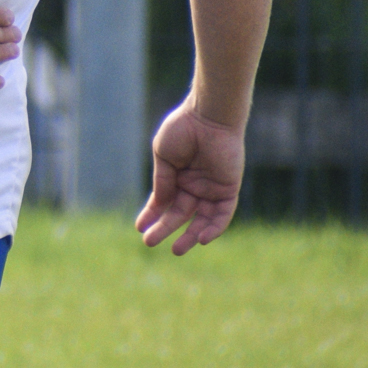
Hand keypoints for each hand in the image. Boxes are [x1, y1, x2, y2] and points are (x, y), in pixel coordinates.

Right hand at [138, 101, 244, 254]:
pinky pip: (222, 214)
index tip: (139, 227)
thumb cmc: (182, 129)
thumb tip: (160, 206)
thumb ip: (163, 182)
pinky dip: (213, 228)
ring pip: (201, 219)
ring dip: (190, 236)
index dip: (151, 214)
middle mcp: (194, 185)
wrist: (208, 117)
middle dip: (164, 228)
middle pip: (180, 213)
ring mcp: (211, 188)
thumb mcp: (164, 157)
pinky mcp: (228, 189)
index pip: (163, 201)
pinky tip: (201, 239)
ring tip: (176, 250)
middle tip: (149, 242)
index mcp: (176, 175)